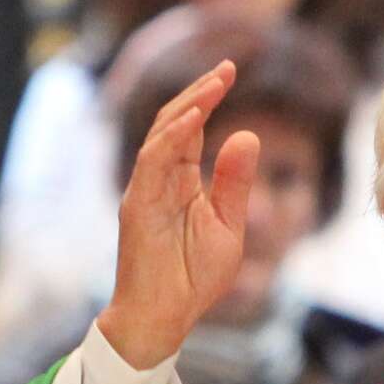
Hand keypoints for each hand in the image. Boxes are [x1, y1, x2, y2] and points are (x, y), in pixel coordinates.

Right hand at [94, 61, 257, 368]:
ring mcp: (145, 190)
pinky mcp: (137, 206)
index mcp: (180, 182)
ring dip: (187, 106)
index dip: (207, 97)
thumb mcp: (228, 225)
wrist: (163, 317)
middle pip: (173, 121)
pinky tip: (195, 119)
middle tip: (227, 66)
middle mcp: (159, 179)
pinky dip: (172, 138)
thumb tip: (246, 134)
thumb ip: (234, 182)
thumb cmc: (193, 278)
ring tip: (215, 84)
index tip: (229, 70)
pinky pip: (152, 162)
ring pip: (160, 135)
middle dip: (199, 91)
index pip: (191, 128)